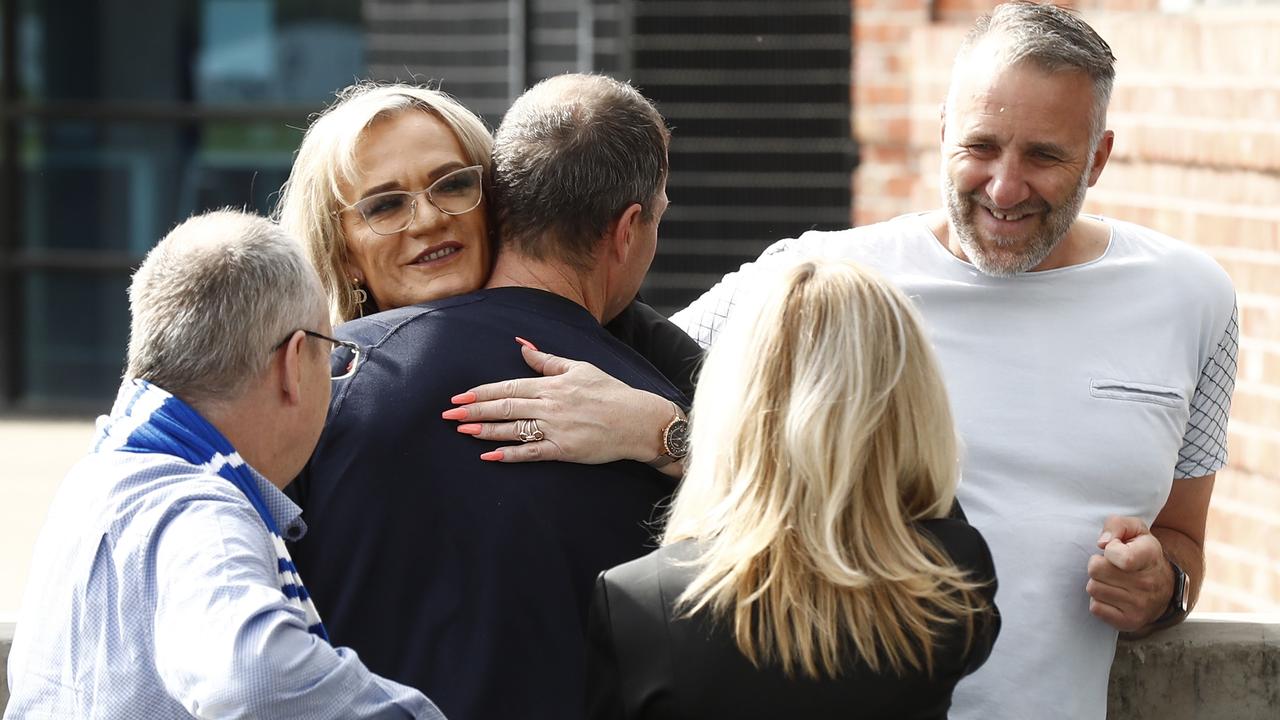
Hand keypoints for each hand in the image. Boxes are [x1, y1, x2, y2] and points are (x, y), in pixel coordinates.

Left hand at [442, 343, 670, 464]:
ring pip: (513, 429)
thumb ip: (546, 359)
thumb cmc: (610, 392)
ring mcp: (556, 429)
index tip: (459, 396)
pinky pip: (531, 453)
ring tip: (462, 431)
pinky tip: (490, 455)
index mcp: (552, 384)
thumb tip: (522, 345)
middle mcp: (550, 405)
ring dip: (485, 430)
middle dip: (474, 410)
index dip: (482, 392)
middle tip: (449, 415)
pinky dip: (509, 454)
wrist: (637, 420)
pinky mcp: (564, 450)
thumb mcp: (579, 367)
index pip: (509, 387)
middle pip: (504, 407)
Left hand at [1085, 515, 1174, 631]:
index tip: (1115, 549)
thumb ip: (1116, 525)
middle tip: (1111, 566)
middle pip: (1095, 570)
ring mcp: (1140, 605)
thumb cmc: (1141, 552)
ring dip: (1098, 582)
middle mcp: (1148, 583)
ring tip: (1113, 580)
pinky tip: (1112, 595)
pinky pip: (1095, 608)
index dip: (1109, 550)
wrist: (1164, 587)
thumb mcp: (1135, 529)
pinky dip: (1099, 601)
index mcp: (1150, 556)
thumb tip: (1102, 543)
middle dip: (1098, 564)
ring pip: (1093, 588)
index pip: (1122, 557)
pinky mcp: (1129, 622)